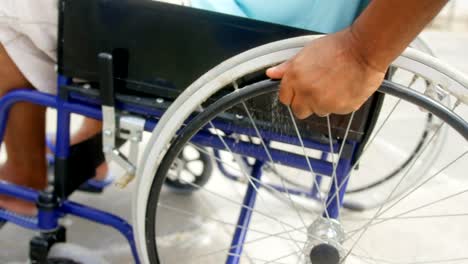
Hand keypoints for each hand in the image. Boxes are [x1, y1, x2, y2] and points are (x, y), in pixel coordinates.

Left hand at [266, 29, 385, 118]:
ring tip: (335, 84)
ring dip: (324, 103)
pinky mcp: (340, 108)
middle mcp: (306, 92)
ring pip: (319, 111)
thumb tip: (271, 73)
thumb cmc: (338, 47)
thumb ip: (287, 67)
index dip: (293, 94)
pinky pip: (336, 111)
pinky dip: (340, 103)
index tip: (300, 90)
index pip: (285, 98)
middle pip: (299, 111)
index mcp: (295, 78)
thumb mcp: (306, 52)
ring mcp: (324, 102)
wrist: (365, 49)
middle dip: (306, 103)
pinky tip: (345, 87)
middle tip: (318, 90)